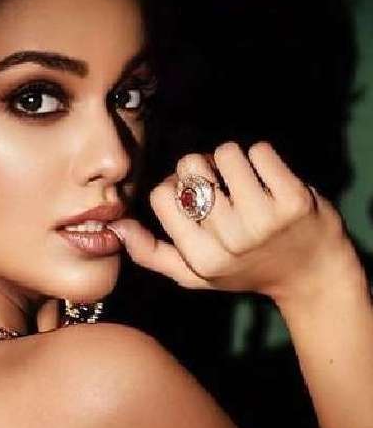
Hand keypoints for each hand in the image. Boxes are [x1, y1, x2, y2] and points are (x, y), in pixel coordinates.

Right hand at [108, 141, 353, 306]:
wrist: (312, 275)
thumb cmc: (246, 270)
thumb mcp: (196, 274)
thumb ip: (152, 254)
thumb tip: (115, 227)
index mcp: (202, 259)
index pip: (163, 195)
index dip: (175, 186)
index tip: (193, 195)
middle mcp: (231, 241)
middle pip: (191, 168)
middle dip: (202, 166)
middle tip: (219, 183)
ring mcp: (264, 220)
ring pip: (225, 153)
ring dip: (233, 159)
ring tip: (245, 181)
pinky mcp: (294, 200)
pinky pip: (260, 152)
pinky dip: (262, 157)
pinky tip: (268, 178)